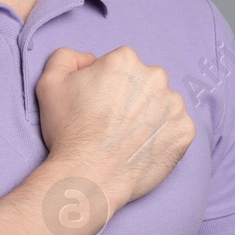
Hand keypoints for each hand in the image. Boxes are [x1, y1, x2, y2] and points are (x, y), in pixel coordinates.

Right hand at [34, 45, 195, 207]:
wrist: (89, 176)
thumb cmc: (69, 131)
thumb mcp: (50, 83)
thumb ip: (66, 58)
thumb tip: (88, 59)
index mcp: (125, 60)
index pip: (120, 66)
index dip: (106, 85)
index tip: (98, 104)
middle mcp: (156, 76)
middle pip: (144, 82)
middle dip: (131, 97)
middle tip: (112, 122)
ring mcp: (174, 104)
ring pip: (162, 103)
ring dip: (149, 115)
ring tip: (127, 137)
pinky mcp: (185, 130)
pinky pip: (176, 128)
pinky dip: (163, 136)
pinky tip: (142, 147)